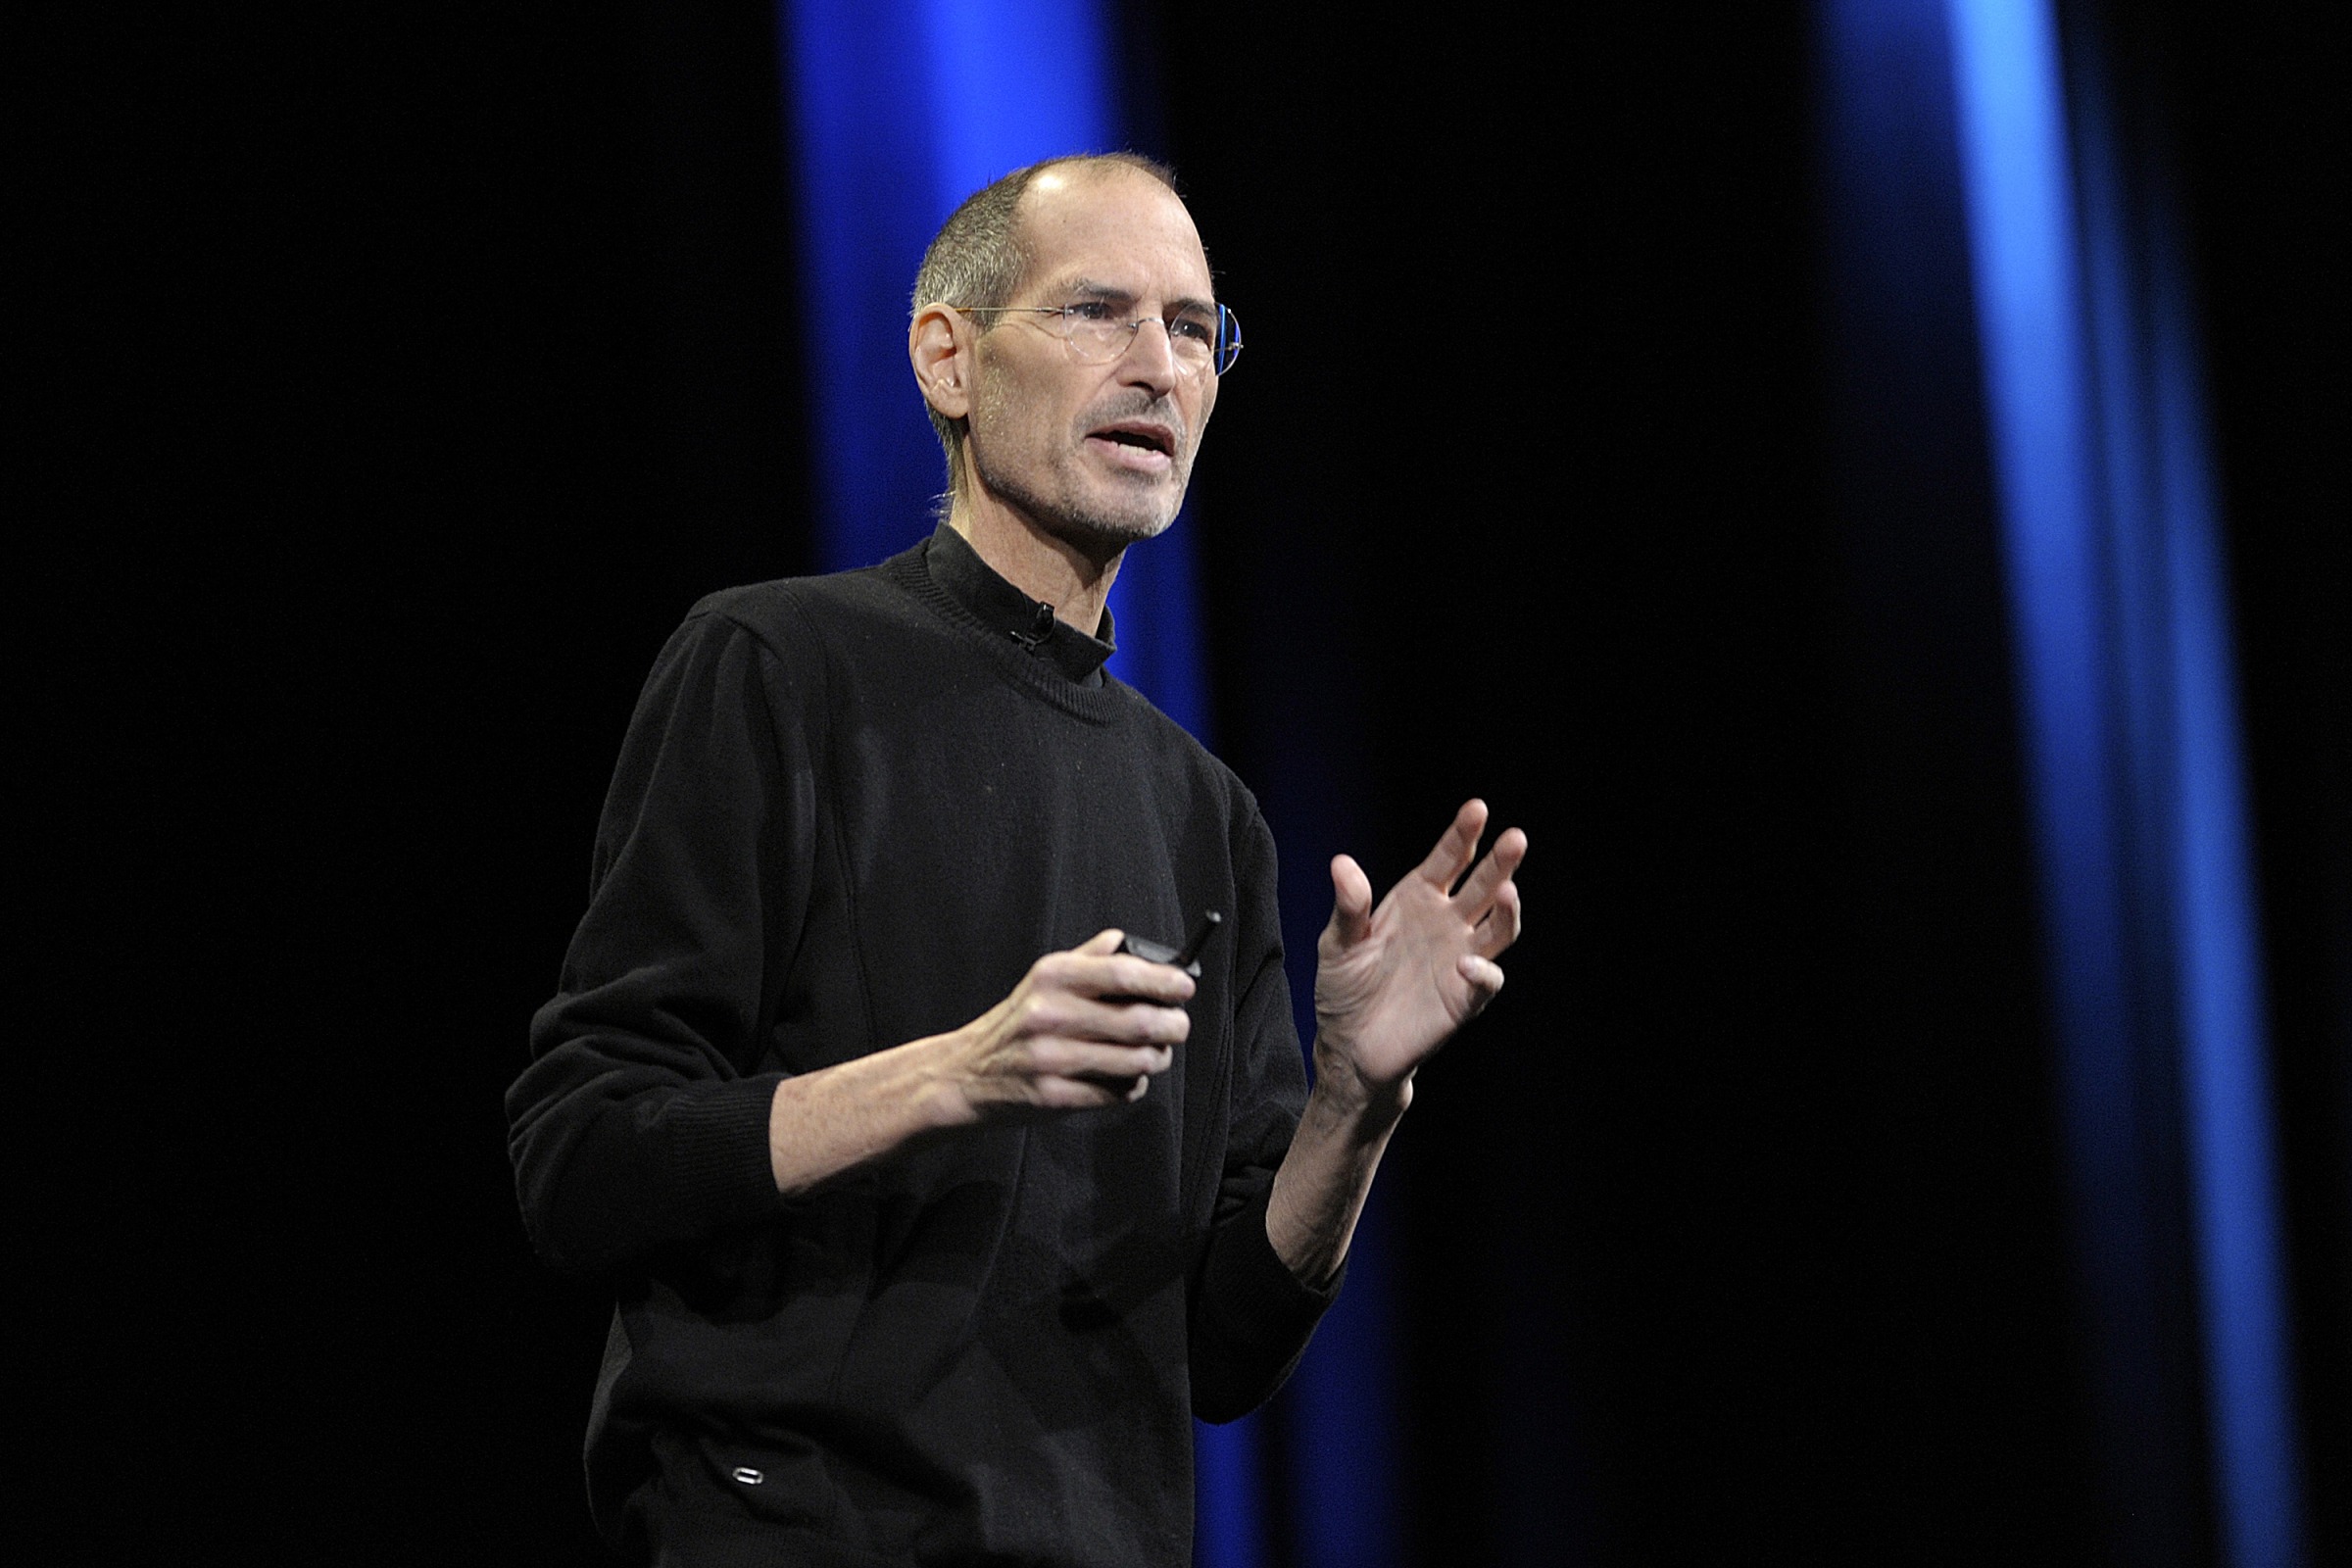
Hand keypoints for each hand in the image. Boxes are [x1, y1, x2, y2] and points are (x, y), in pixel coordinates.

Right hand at [947, 930, 1193, 1116]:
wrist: (966, 1074)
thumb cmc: (1016, 1024)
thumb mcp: (1042, 980)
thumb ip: (1088, 958)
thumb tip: (1129, 943)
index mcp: (1052, 977)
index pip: (1123, 973)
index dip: (1164, 981)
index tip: (1185, 987)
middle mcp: (1050, 1014)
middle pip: (1140, 1021)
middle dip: (1174, 1026)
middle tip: (1179, 1027)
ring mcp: (1051, 1058)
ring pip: (1136, 1061)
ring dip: (1157, 1059)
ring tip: (1154, 1055)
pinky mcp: (1053, 1096)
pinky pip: (1116, 1093)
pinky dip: (1131, 1086)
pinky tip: (1123, 1077)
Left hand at [1313, 800, 1525, 1102]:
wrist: (1349, 1046)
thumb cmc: (1344, 988)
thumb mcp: (1337, 943)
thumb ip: (1349, 906)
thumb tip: (1342, 863)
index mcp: (1417, 898)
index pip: (1447, 859)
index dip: (1463, 834)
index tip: (1477, 808)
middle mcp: (1447, 922)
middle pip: (1482, 885)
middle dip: (1500, 862)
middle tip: (1516, 837)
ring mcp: (1460, 958)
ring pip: (1498, 928)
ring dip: (1508, 910)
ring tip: (1508, 891)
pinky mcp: (1464, 998)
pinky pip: (1485, 980)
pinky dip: (1483, 971)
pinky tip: (1468, 963)